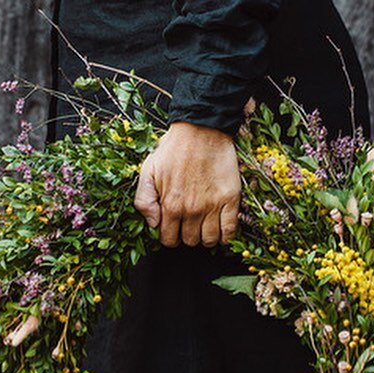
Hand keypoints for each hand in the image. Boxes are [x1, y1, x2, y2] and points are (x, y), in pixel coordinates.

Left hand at [134, 121, 240, 247]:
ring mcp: (212, 206)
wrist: (202, 129)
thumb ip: (144, 200)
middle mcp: (191, 210)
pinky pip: (229, 232)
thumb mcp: (148, 170)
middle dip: (187, 235)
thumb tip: (153, 224)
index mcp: (171, 205)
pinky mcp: (230, 200)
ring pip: (209, 240)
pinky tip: (220, 228)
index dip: (170, 236)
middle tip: (189, 222)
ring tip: (204, 224)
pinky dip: (225, 236)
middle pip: (190, 241)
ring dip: (205, 237)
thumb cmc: (174, 149)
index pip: (169, 240)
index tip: (174, 227)